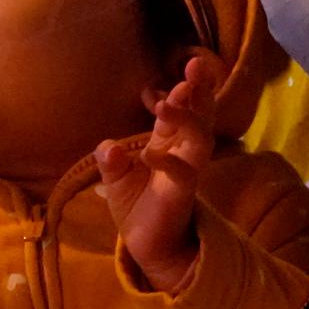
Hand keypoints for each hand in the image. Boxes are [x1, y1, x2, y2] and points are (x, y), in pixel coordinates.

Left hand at [94, 50, 222, 294]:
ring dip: (185, 119)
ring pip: (198, 139)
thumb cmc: (136, 203)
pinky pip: (182, 173)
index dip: (185, 89)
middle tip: (196, 65)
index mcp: (168, 141)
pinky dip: (168, 161)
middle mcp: (182, 152)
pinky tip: (150, 154)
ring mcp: (186, 171)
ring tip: (165, 104)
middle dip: (200, 91)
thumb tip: (108, 148)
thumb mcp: (115, 177)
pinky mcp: (181, 194)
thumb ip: (109, 160)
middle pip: (199, 116)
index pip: (181, 109)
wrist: (146, 243)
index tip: (188, 67)